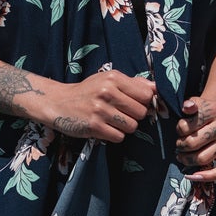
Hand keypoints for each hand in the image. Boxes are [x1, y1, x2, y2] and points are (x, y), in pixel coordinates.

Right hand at [43, 69, 158, 142]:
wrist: (59, 103)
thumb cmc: (88, 91)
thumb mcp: (107, 80)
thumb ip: (132, 83)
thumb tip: (156, 88)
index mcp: (113, 78)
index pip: (147, 95)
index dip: (144, 102)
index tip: (135, 104)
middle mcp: (107, 92)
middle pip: (141, 113)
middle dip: (134, 116)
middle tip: (121, 113)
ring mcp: (100, 110)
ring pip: (132, 126)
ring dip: (124, 127)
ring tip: (112, 121)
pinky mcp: (94, 127)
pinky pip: (119, 137)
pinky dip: (114, 135)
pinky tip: (105, 128)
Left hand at [176, 92, 215, 180]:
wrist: (215, 118)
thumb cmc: (199, 114)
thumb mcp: (192, 104)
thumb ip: (188, 105)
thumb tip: (187, 107)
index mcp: (214, 109)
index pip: (188, 125)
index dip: (179, 129)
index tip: (179, 130)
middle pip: (194, 143)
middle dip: (181, 146)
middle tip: (178, 145)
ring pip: (202, 158)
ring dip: (187, 160)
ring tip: (182, 156)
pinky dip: (206, 177)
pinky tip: (192, 176)